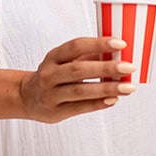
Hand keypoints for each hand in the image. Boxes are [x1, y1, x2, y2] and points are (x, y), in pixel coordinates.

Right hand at [18, 37, 135, 122]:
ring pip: (80, 90)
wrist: (26, 97)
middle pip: (79, 69)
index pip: (76, 46)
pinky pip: (80, 108)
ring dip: (107, 88)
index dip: (98, 43)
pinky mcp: (55, 112)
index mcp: (53, 56)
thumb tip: (118, 53)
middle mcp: (49, 74)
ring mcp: (50, 94)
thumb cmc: (54, 75)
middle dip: (106, 68)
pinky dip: (98, 103)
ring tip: (128, 87)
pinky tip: (114, 99)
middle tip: (129, 67)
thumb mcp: (64, 61)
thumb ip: (88, 56)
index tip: (121, 43)